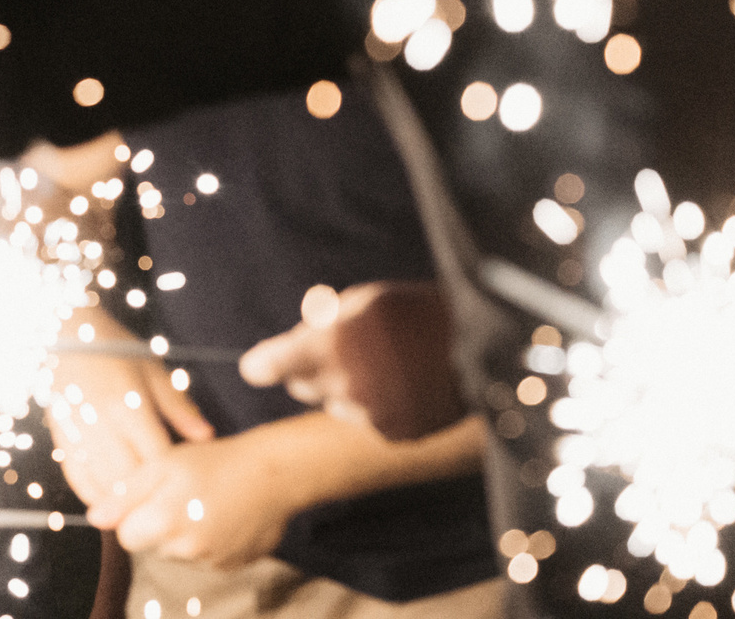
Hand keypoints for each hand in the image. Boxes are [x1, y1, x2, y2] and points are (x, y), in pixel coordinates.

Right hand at [47, 313, 213, 511]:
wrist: (64, 334)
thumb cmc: (116, 350)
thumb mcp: (153, 370)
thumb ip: (178, 406)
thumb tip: (207, 437)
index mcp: (127, 405)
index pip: (156, 457)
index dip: (174, 477)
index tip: (190, 486)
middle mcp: (100, 424)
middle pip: (128, 478)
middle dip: (149, 497)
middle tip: (170, 508)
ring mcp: (76, 433)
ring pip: (102, 484)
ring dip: (123, 503)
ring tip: (144, 511)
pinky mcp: (60, 438)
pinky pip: (77, 478)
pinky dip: (94, 495)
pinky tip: (112, 501)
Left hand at [87, 434, 302, 568]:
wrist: (274, 474)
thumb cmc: (214, 461)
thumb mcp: (162, 466)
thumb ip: (125, 495)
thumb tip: (95, 519)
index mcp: (164, 524)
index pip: (125, 536)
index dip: (132, 514)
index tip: (150, 494)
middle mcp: (186, 551)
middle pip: (152, 546)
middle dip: (156, 524)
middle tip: (178, 493)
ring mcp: (212, 562)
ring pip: (178, 553)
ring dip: (181, 534)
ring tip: (201, 501)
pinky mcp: (232, 565)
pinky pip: (204, 558)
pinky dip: (206, 541)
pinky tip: (218, 514)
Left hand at [238, 280, 461, 440]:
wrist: (480, 347)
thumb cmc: (416, 313)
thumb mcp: (364, 301)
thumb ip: (323, 324)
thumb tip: (297, 341)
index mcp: (329, 346)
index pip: (271, 366)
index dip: (261, 366)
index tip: (255, 368)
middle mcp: (344, 384)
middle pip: (300, 388)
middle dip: (308, 372)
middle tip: (339, 353)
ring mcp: (370, 413)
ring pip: (335, 405)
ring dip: (345, 390)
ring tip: (383, 366)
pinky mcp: (395, 433)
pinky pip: (367, 421)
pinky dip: (376, 407)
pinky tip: (402, 386)